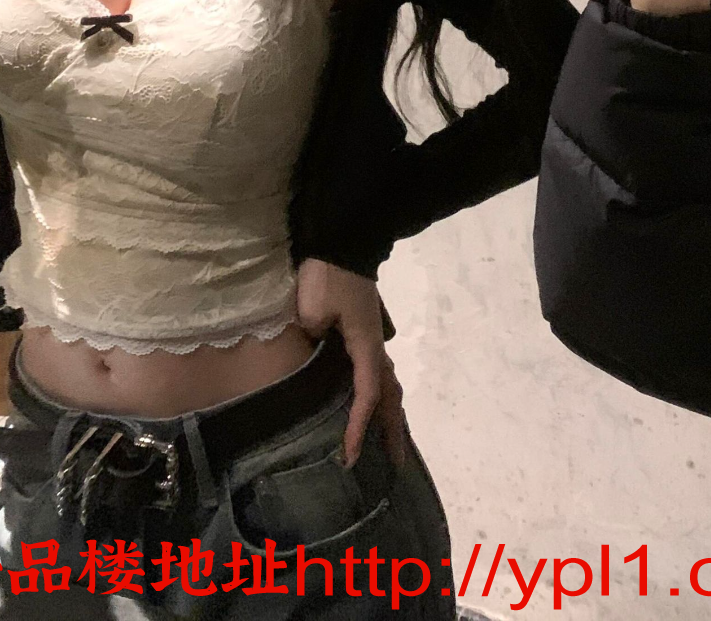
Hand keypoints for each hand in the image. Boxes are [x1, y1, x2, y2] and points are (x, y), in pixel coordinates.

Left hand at [296, 258, 405, 467]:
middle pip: (389, 397)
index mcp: (366, 348)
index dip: (359, 429)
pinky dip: (381, 393)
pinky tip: (376, 400)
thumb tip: (317, 353)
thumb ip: (315, 340)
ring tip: (391, 441)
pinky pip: (378, 371)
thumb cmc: (326, 278)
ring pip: (388, 385)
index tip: (351, 457)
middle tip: (396, 466)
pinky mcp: (365, 331)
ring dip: (390, 414)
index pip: (366, 397)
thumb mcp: (314, 312)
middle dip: (392, 432)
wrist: (342, 244)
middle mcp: (376, 348)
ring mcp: (373, 339)